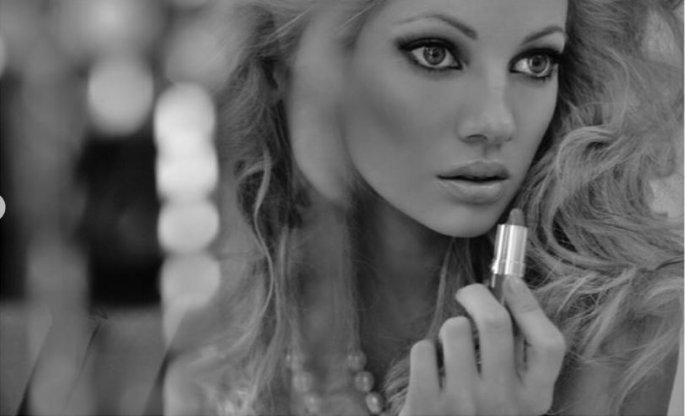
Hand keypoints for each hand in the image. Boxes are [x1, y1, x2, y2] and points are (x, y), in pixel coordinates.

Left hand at [400, 277, 565, 415]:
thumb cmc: (478, 414)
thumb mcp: (513, 396)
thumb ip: (519, 357)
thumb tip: (511, 290)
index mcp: (533, 399)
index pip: (549, 344)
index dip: (530, 306)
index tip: (511, 284)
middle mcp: (504, 403)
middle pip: (495, 321)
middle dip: (477, 295)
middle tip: (468, 295)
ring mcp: (464, 406)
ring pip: (454, 329)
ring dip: (448, 329)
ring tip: (449, 349)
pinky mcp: (427, 407)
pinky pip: (423, 349)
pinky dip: (424, 351)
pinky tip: (429, 369)